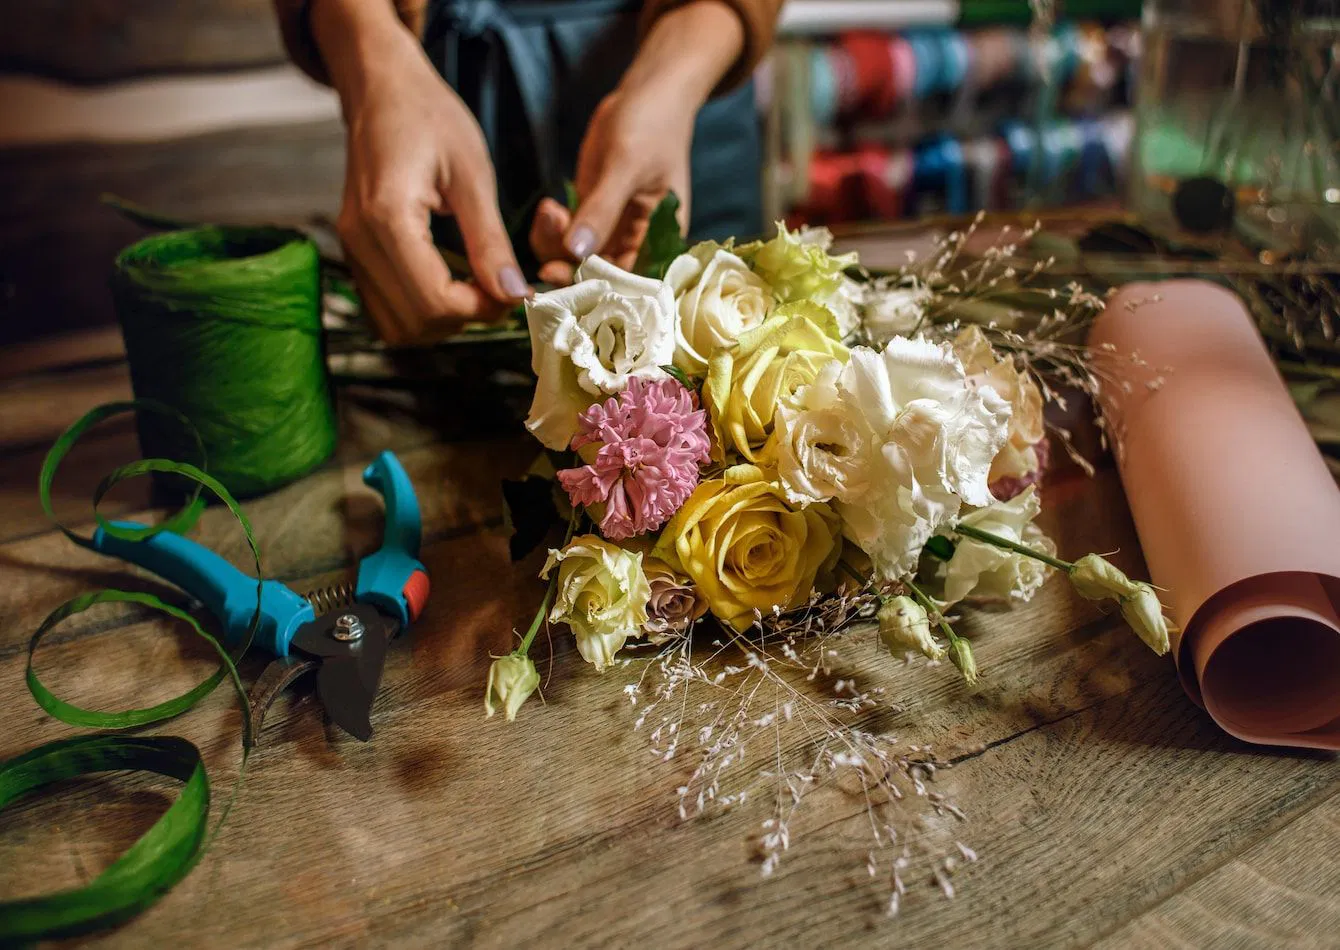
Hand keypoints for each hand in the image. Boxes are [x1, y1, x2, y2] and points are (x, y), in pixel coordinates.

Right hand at [314, 0, 530, 344]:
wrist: (382, 89)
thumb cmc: (429, 117)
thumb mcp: (473, 175)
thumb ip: (490, 241)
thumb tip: (512, 294)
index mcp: (388, 218)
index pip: (434, 302)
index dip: (480, 309)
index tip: (512, 292)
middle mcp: (360, 241)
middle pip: (415, 323)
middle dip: (464, 319)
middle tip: (498, 292)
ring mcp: (351, 250)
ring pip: (395, 327)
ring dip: (441, 323)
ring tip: (474, 290)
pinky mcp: (354, 254)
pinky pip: (384, 309)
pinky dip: (420, 312)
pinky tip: (449, 285)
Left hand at [529, 89, 692, 284]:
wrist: (648, 93)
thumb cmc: (651, 126)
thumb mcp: (627, 166)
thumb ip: (602, 210)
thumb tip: (576, 251)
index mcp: (663, 241)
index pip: (631, 283)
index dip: (597, 289)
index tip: (561, 279)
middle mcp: (638, 243)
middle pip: (599, 277)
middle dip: (568, 268)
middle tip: (545, 251)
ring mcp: (612, 230)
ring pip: (576, 259)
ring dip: (555, 245)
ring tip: (550, 210)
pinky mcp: (591, 215)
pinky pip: (566, 238)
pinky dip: (552, 229)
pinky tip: (550, 207)